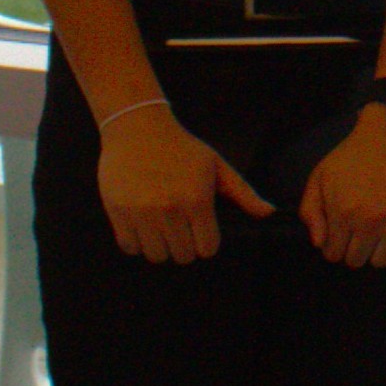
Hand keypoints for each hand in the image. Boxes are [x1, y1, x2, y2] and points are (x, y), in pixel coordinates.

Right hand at [96, 104, 268, 264]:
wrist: (138, 128)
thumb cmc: (182, 148)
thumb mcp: (216, 166)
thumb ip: (243, 192)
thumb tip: (268, 212)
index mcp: (197, 199)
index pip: (207, 248)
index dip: (206, 243)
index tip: (201, 232)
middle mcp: (170, 208)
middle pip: (182, 256)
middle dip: (184, 247)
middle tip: (180, 230)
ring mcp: (142, 211)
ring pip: (156, 255)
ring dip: (160, 247)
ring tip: (161, 229)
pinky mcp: (118, 211)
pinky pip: (129, 247)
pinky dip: (136, 243)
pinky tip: (142, 226)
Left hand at [301, 107, 385, 268]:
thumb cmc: (353, 155)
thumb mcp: (320, 177)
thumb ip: (310, 212)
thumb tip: (319, 244)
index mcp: (343, 212)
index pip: (333, 254)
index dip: (334, 246)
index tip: (340, 236)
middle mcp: (370, 221)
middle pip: (356, 260)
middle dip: (353, 250)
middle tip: (359, 233)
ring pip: (382, 261)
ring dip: (376, 252)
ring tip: (377, 234)